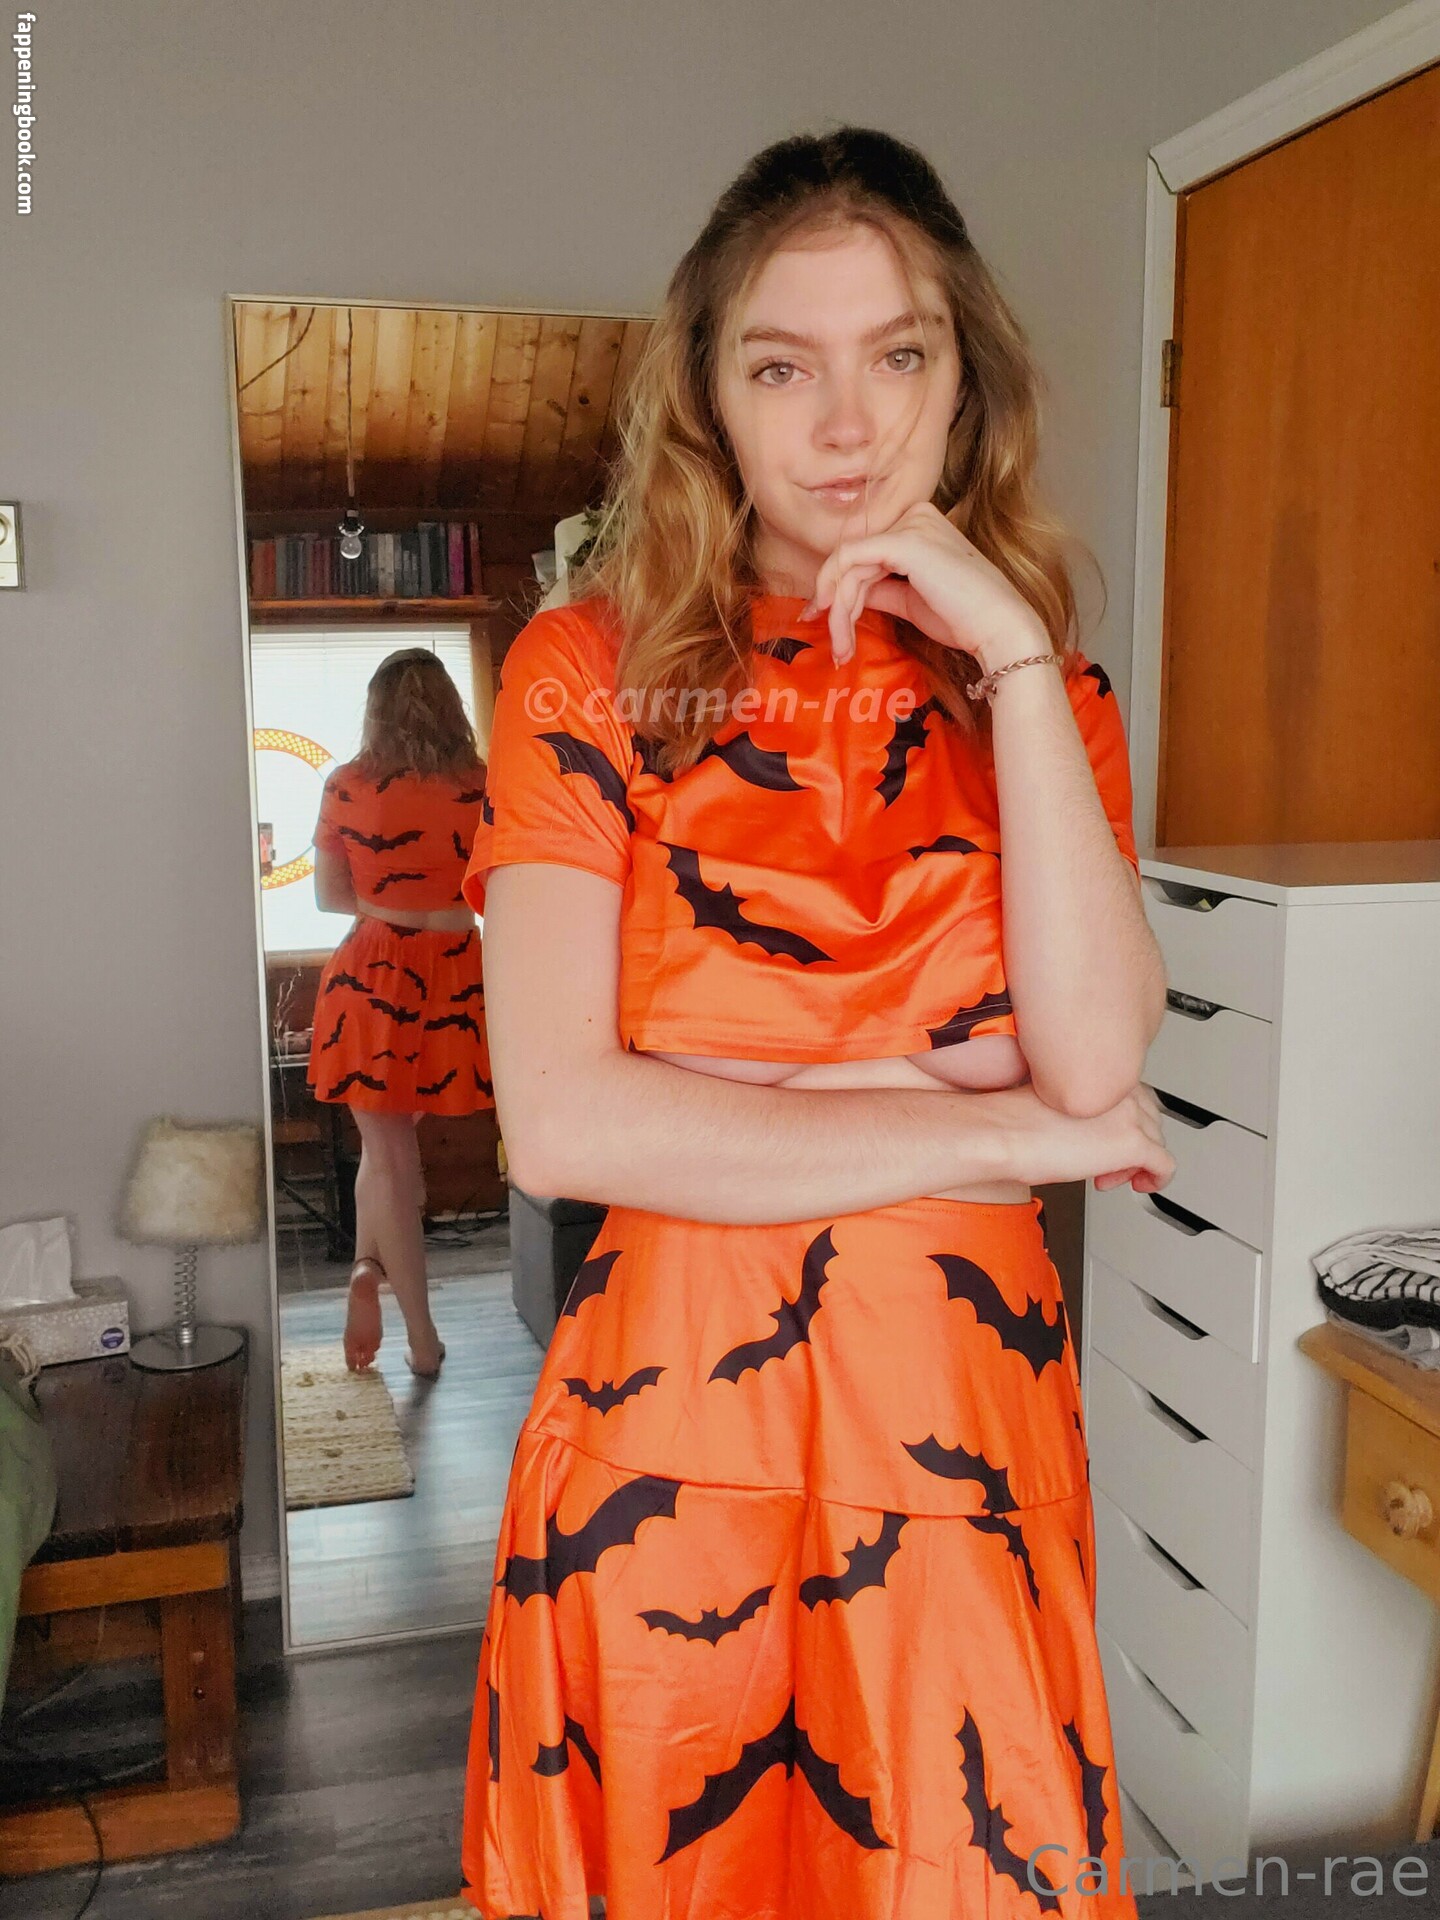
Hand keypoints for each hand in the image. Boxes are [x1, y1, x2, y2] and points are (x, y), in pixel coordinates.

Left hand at [800, 500, 1049, 669]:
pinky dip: (841, 596)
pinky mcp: (904, 542)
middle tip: (835, 644)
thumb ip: (879, 589)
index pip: (866, 552)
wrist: (998, 628)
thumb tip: (848, 593)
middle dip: (835, 603)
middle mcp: (915, 515)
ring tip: (842, 648)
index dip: (837, 584)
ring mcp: (910, 525)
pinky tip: (840, 623)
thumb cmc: (963, 618)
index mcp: (920, 524)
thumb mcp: (910, 600)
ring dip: (838, 610)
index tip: (824, 617)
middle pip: (854, 557)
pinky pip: (852, 563)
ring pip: (848, 564)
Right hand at [986, 1082, 1174, 1195]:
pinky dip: (1156, 1181)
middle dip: (1130, 1144)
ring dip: (1135, 1163)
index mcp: (1101, 1072)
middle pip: (1149, 1118)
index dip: (1119, 1123)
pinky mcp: (1133, 1144)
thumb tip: (1091, 1133)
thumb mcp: (1055, 1104)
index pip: (1133, 1096)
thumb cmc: (1013, 1121)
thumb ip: (1084, 1110)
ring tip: (1107, 1176)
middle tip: (1104, 1163)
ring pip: (1157, 1141)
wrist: (1003, 1134)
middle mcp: (1120, 1090)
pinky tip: (1140, 1185)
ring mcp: (1130, 1116)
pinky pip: (1164, 1166)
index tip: (1101, 1140)